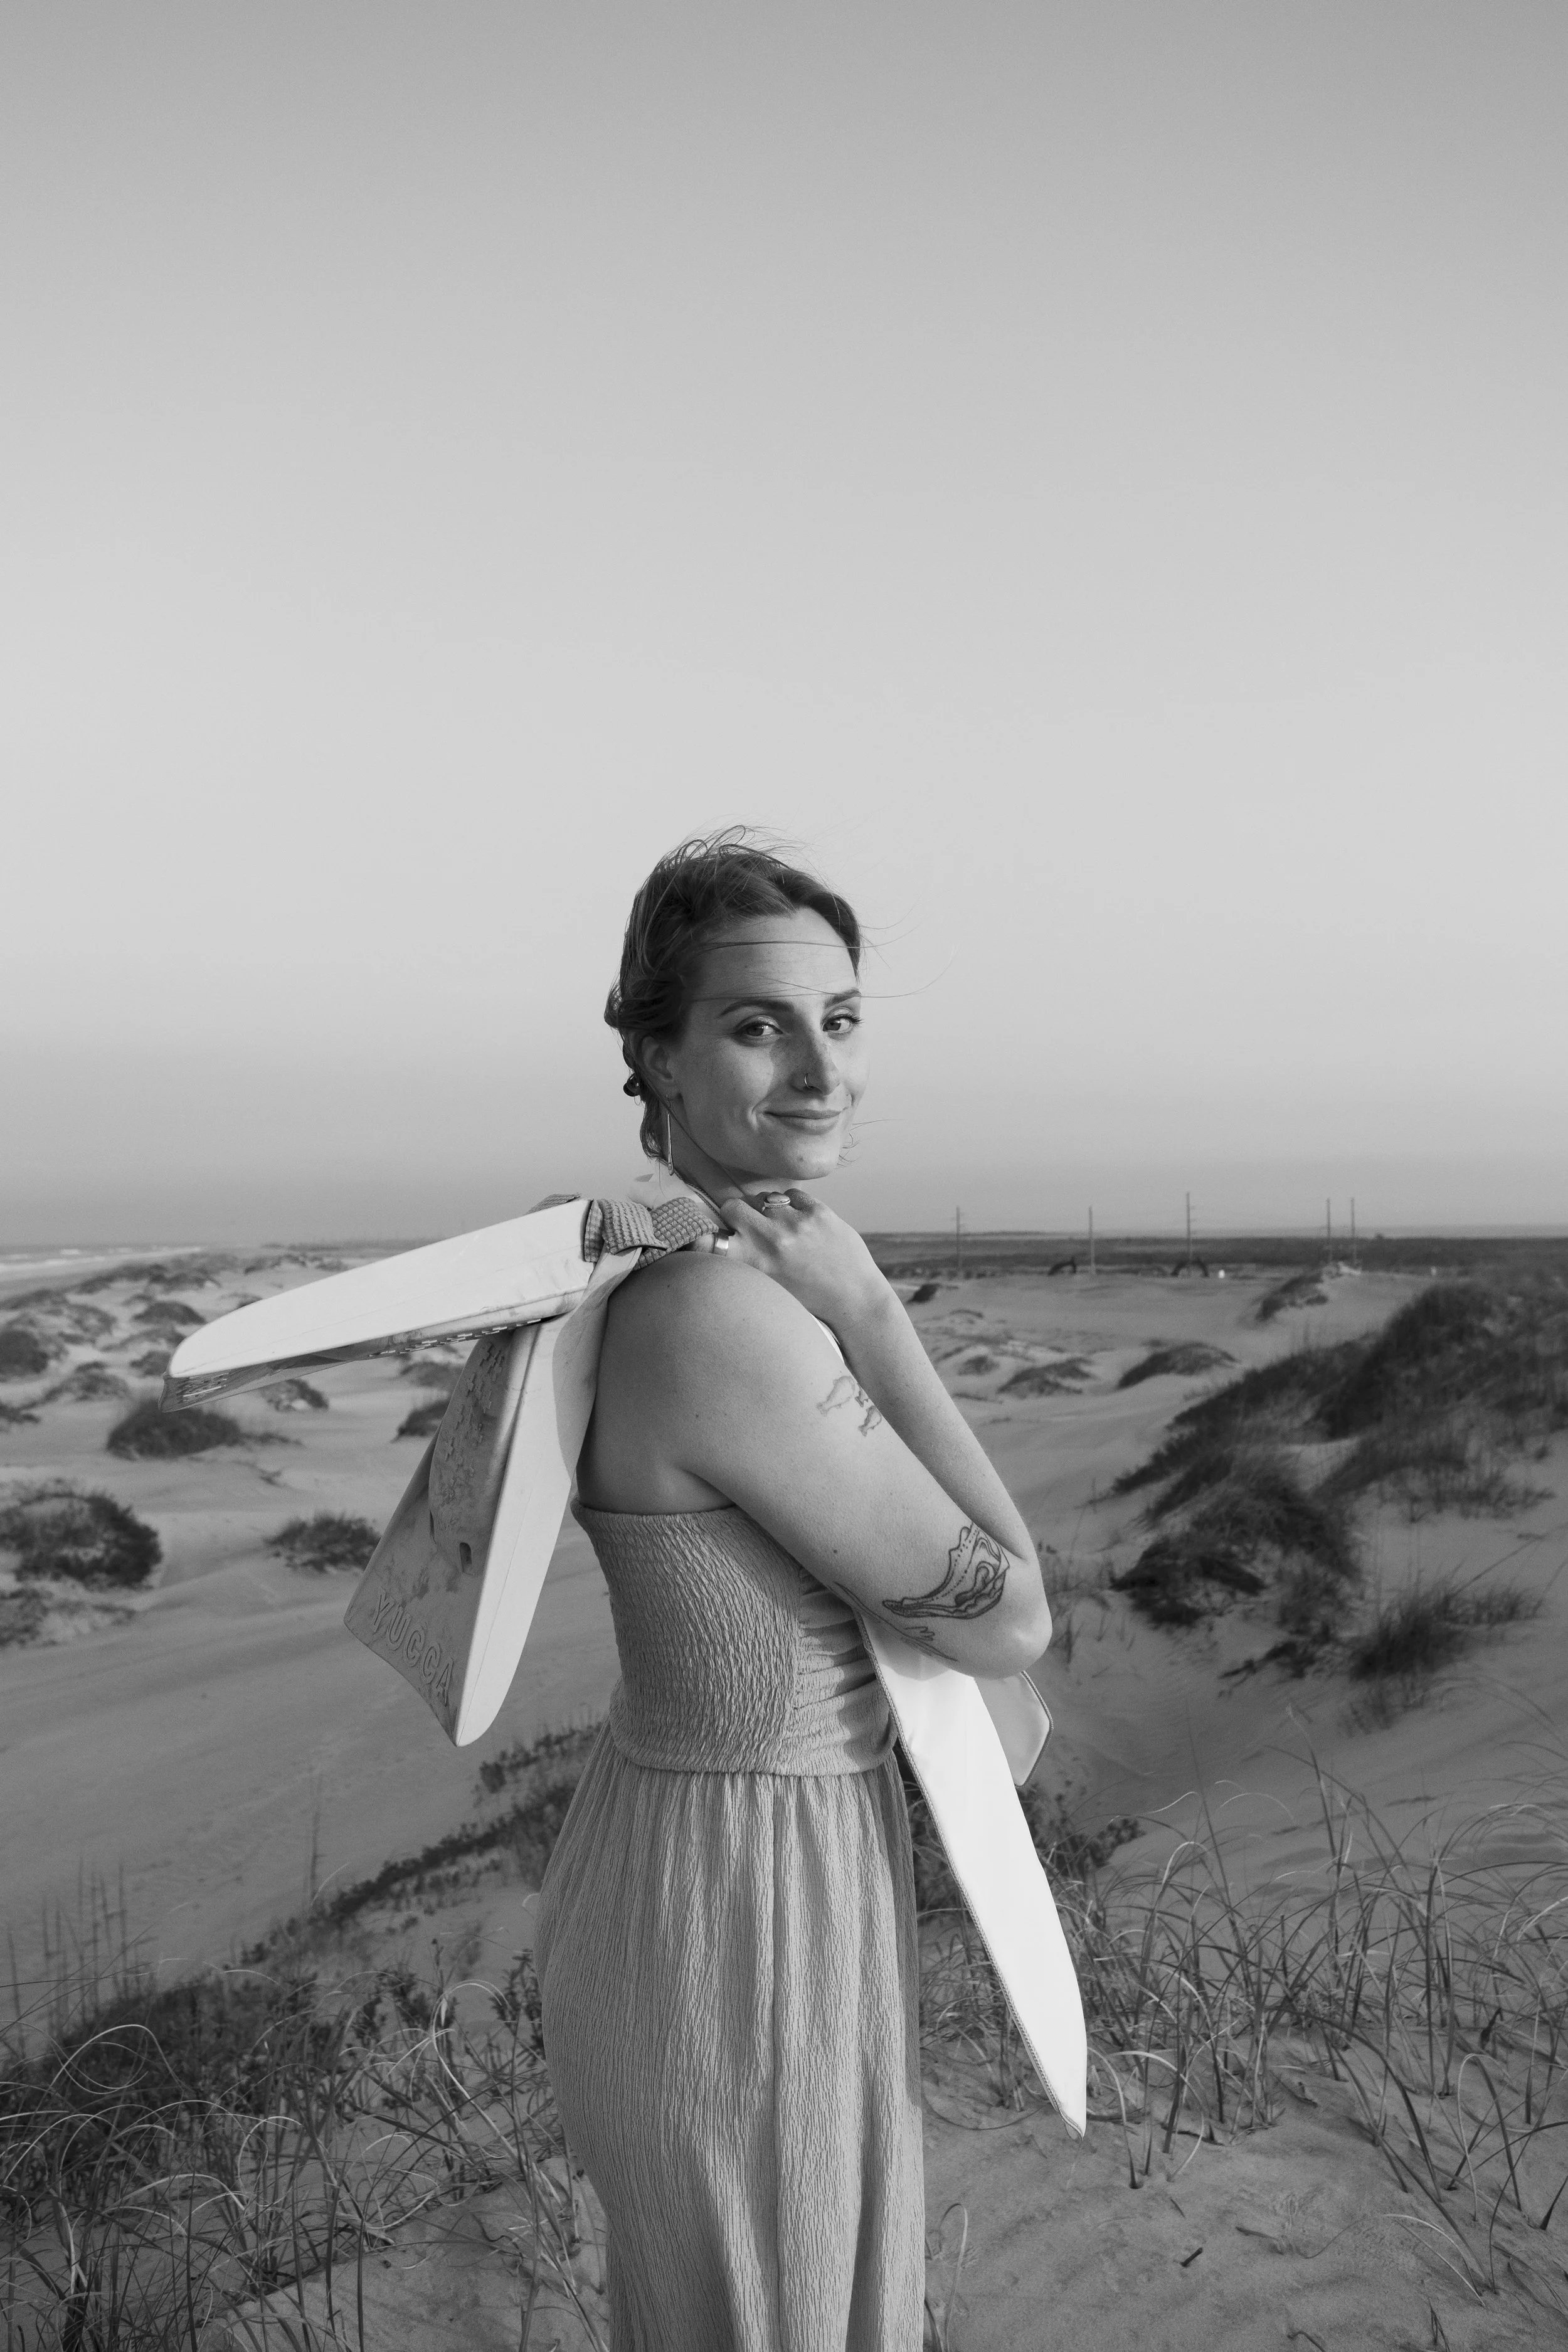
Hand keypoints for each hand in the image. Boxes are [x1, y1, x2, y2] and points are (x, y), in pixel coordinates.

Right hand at [707, 1189, 890, 1330]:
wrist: (854, 1299)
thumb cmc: (808, 1297)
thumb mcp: (769, 1287)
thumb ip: (745, 1262)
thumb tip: (721, 1234)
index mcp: (754, 1264)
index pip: (709, 1239)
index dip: (698, 1233)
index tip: (700, 1234)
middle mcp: (771, 1241)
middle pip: (732, 1207)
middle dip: (736, 1215)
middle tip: (748, 1226)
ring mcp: (796, 1223)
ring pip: (763, 1199)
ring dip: (767, 1210)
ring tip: (783, 1229)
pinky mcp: (819, 1212)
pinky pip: (791, 1195)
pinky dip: (793, 1205)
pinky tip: (803, 1224)